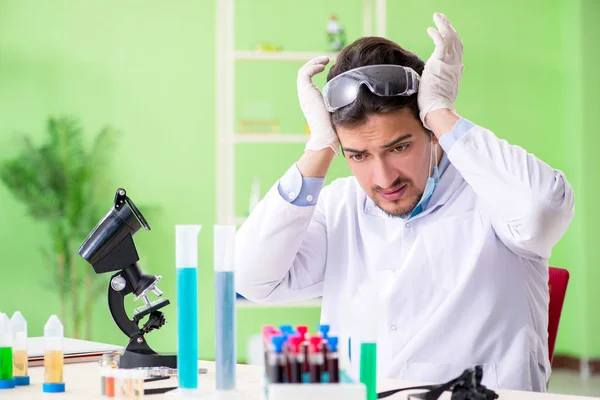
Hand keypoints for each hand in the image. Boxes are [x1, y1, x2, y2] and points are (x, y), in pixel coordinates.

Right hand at [297, 56, 338, 153]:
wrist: (326, 133)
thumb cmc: (333, 125)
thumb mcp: (335, 106)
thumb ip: (337, 98)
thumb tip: (351, 92)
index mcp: (309, 98)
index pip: (307, 79)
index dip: (315, 69)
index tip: (327, 66)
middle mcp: (304, 95)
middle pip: (303, 73)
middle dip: (314, 63)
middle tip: (326, 59)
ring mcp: (304, 93)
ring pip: (302, 71)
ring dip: (313, 62)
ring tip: (325, 59)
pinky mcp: (306, 91)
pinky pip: (305, 73)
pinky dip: (313, 67)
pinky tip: (323, 66)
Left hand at [418, 13, 463, 128]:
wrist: (437, 108)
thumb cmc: (437, 104)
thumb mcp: (447, 89)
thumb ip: (451, 78)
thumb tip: (458, 71)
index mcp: (456, 70)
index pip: (457, 50)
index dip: (454, 39)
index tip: (449, 31)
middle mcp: (455, 64)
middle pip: (455, 41)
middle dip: (449, 28)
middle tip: (442, 19)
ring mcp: (449, 62)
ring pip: (449, 38)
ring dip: (443, 26)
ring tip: (437, 17)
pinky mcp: (440, 62)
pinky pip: (440, 43)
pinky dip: (437, 34)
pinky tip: (430, 29)